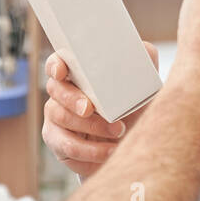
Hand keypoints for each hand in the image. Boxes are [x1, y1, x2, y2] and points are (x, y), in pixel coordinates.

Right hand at [42, 42, 159, 179]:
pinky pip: (67, 147)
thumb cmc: (133, 108)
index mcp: (78, 75)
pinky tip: (109, 151)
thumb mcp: (142, 86)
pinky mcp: (59, 144)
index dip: (55, 65)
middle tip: (90, 108)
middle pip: (55, 90)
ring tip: (117, 132)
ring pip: (60, 118)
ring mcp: (57, 119)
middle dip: (72, 99)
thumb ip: (143, 63)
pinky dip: (90, 151)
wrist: (130, 144)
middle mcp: (62, 94)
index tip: (62, 71)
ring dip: (90, 127)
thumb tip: (144, 49)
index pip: (57, 63)